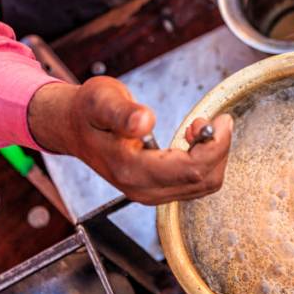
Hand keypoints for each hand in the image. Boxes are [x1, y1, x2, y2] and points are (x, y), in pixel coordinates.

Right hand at [28, 78, 232, 204]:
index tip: (221, 119)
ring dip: (213, 156)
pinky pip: (194, 184)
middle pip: (203, 181)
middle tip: (211, 120)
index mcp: (131, 170)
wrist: (71, 127)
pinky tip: (192, 140)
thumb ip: (123, 112)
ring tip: (200, 127)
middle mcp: (141, 189)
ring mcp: (148, 192)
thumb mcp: (101, 100)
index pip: (191, 169)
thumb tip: (145, 121)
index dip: (215, 145)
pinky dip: (204, 162)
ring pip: (202, 186)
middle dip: (218, 149)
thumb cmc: (88, 111)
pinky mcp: (154, 189)